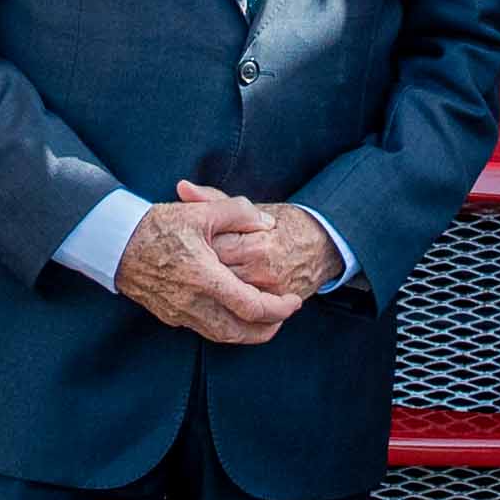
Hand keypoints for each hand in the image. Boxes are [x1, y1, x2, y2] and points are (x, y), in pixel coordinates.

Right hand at [114, 199, 301, 346]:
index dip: (279, 309)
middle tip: (284, 315)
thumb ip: (239, 213)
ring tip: (265, 320)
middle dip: (268, 328)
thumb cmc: (157, 225)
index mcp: (205, 277)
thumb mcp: (200, 212)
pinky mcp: (169, 315)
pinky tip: (234, 315)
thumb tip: (266, 224)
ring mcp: (180, 313)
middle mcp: (193, 302)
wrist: (113, 243)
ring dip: (248, 333)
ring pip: (223, 336)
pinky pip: (205, 330)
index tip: (293, 301)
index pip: (252, 307)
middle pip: (241, 332)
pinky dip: (227, 329)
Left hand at [173, 180, 335, 300]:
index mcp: (254, 242)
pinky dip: (224, 308)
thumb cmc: (283, 224)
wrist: (322, 244)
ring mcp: (268, 292)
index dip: (191, 249)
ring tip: (191, 285)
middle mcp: (261, 270)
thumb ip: (214, 200)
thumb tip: (182, 187)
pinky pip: (242, 312)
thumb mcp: (251, 207)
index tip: (177, 247)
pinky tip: (209, 300)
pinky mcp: (274, 307)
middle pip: (215, 277)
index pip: (212, 249)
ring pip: (226, 298)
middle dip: (195, 273)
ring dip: (206, 293)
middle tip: (179, 270)